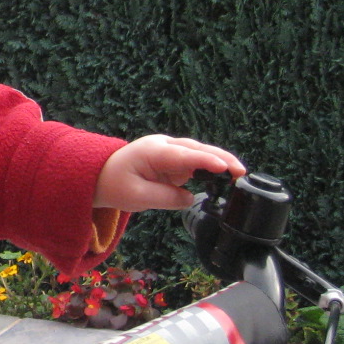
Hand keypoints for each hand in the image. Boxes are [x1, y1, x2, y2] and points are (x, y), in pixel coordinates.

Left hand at [95, 134, 245, 211]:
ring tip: (239, 175)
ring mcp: (171, 150)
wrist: (102, 175)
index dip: (205, 161)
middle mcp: (164, 146)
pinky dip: (211, 167)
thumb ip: (166, 198)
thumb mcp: (137, 197)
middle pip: (197, 149)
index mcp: (153, 151)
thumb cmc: (116, 184)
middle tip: (241, 172)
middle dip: (221, 159)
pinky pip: (196, 161)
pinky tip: (226, 177)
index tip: (224, 168)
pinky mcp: (175, 159)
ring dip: (219, 162)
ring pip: (199, 153)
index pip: (184, 155)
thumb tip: (191, 198)